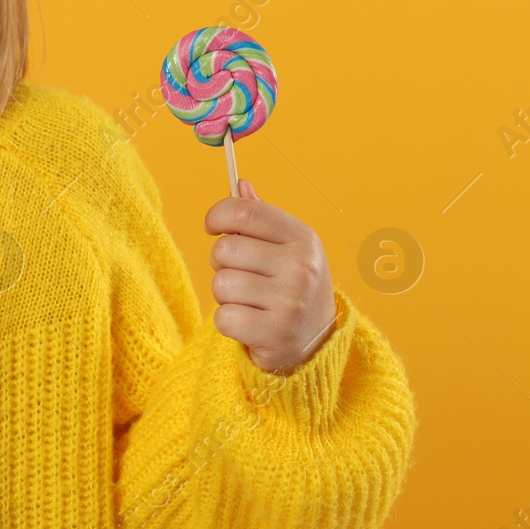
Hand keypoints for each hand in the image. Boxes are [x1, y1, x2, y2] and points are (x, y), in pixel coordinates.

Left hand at [205, 177, 337, 373]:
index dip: (218, 215)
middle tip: (239, 275)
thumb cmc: (292, 286)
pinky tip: (249, 324)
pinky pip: (223, 318)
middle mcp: (301, 266)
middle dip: (221, 263)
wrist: (316, 343)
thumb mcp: (288, 248)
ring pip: (221, 285)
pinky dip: (228, 322)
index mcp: (303, 238)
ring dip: (225, 296)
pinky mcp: (275, 334)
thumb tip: (240, 184)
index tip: (212, 226)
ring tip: (248, 301)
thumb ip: (262, 218)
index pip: (245, 211)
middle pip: (225, 249)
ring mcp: (290, 301)